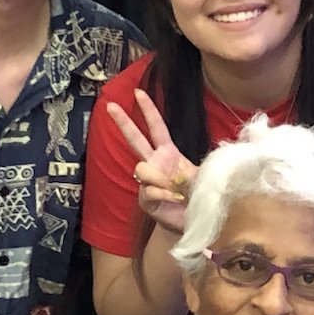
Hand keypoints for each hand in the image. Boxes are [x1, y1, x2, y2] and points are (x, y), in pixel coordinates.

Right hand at [107, 89, 197, 235]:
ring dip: (160, 178)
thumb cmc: (199, 196)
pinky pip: (149, 189)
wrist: (195, 222)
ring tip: (178, 191)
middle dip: (123, 122)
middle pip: (136, 139)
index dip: (148, 110)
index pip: (157, 127)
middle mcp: (155, 163)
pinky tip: (175, 199)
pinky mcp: (145, 199)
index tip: (138, 92)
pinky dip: (164, 194)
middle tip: (111, 105)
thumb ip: (193, 172)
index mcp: (169, 153)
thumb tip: (179, 174)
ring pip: (142, 168)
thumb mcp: (203, 177)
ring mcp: (148, 181)